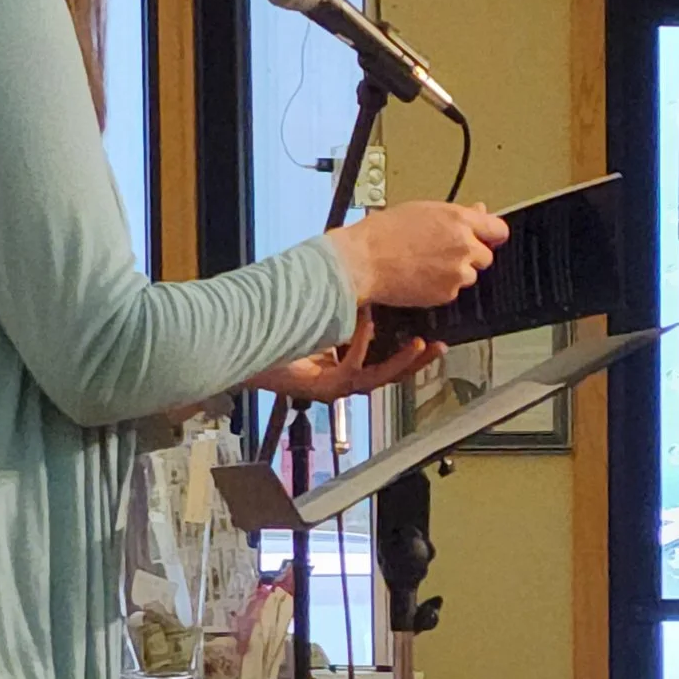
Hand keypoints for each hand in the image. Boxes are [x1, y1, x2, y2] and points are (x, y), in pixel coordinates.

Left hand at [249, 313, 442, 401]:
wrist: (241, 347)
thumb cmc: (273, 333)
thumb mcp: (318, 320)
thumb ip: (342, 313)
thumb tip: (362, 291)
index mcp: (342, 366)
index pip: (385, 362)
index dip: (408, 353)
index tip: (429, 340)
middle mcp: (341, 380)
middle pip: (390, 376)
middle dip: (417, 362)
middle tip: (438, 348)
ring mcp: (335, 386)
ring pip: (379, 378)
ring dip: (401, 360)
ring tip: (419, 345)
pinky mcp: (324, 387)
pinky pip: (354, 370)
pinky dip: (363, 346)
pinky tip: (367, 326)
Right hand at [326, 200, 509, 308]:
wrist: (363, 261)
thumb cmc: (382, 233)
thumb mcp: (422, 210)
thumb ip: (456, 214)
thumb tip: (478, 210)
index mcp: (458, 219)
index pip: (497, 229)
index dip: (492, 235)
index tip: (489, 238)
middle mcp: (463, 245)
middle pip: (486, 256)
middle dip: (470, 256)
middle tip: (444, 253)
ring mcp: (457, 271)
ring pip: (470, 276)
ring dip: (455, 273)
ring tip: (427, 265)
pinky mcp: (447, 293)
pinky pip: (453, 291)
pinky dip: (441, 287)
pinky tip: (420, 277)